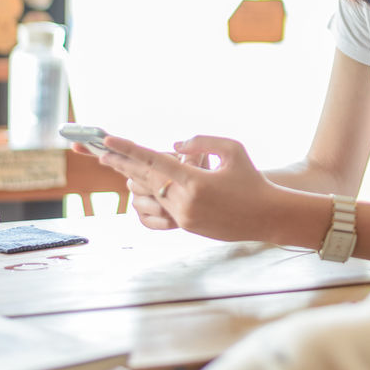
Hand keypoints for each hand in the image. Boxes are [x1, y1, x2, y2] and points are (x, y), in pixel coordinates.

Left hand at [92, 134, 275, 241]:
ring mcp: (184, 218)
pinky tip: (140, 186)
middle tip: (101, 151)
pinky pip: (160, 209)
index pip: (155, 162)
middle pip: (145, 180)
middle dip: (122, 164)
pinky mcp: (186, 228)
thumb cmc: (252, 179)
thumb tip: (174, 147)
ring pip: (150, 195)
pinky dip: (150, 195)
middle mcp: (185, 203)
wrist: (267, 216)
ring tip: (119, 164)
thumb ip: (201, 143)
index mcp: (196, 183)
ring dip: (135, 179)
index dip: (129, 150)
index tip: (109, 141)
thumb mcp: (233, 149)